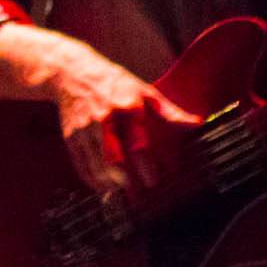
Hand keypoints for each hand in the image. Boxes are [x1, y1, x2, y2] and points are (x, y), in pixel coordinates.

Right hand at [43, 38, 198, 192]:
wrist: (71, 74)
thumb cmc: (111, 82)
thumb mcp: (143, 90)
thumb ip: (169, 111)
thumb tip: (197, 123)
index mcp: (125, 107)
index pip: (138, 142)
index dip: (145, 165)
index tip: (153, 181)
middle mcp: (103, 119)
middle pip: (111, 156)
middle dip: (122, 178)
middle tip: (133, 191)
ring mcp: (83, 128)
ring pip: (94, 163)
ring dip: (106, 182)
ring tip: (118, 192)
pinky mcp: (70, 136)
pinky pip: (79, 162)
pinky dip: (89, 178)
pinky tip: (100, 187)